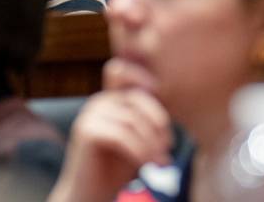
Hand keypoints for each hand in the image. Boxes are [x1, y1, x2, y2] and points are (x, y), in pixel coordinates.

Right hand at [48, 59, 172, 201]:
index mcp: (112, 98)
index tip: (162, 109)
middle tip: (168, 149)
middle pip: (137, 99)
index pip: (130, 75)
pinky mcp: (86, 131)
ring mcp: (90, 115)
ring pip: (132, 120)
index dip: (143, 76)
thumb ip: (150, 116)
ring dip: (151, 143)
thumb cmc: (119, 166)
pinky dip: (139, 151)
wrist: (91, 193)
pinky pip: (122, 136)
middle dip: (158, 125)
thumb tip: (177, 97)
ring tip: (161, 163)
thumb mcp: (141, 137)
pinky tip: (146, 166)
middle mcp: (99, 101)